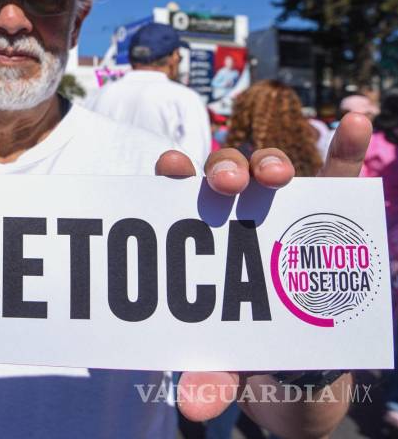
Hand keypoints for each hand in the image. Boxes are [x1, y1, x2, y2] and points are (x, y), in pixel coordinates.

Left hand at [156, 112, 370, 430]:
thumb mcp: (224, 365)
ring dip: (272, 162)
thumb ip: (208, 376)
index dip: (173, 174)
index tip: (170, 166)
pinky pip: (339, 179)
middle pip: (225, 176)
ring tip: (276, 175)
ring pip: (275, 172)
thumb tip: (194, 404)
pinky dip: (346, 149)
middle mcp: (236, 215)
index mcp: (198, 240)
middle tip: (222, 184)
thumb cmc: (244, 355)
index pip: (177, 196)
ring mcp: (282, 212)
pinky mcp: (328, 219)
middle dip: (223, 170)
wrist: (296, 372)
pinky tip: (356, 122)